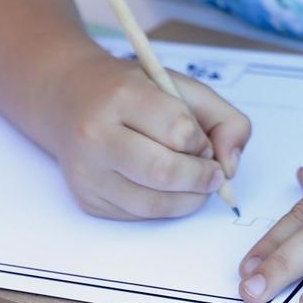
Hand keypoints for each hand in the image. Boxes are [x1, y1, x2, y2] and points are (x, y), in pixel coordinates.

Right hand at [47, 52, 252, 219]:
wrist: (71, 99)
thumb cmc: (132, 92)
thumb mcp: (181, 86)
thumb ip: (224, 119)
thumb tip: (232, 166)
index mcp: (122, 96)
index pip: (178, 130)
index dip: (201, 141)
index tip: (202, 140)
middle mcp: (96, 135)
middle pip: (164, 173)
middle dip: (201, 178)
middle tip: (213, 173)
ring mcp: (88, 172)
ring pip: (154, 204)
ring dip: (188, 199)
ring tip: (194, 181)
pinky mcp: (88, 200)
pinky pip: (139, 216)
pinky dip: (165, 207)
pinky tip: (165, 188)